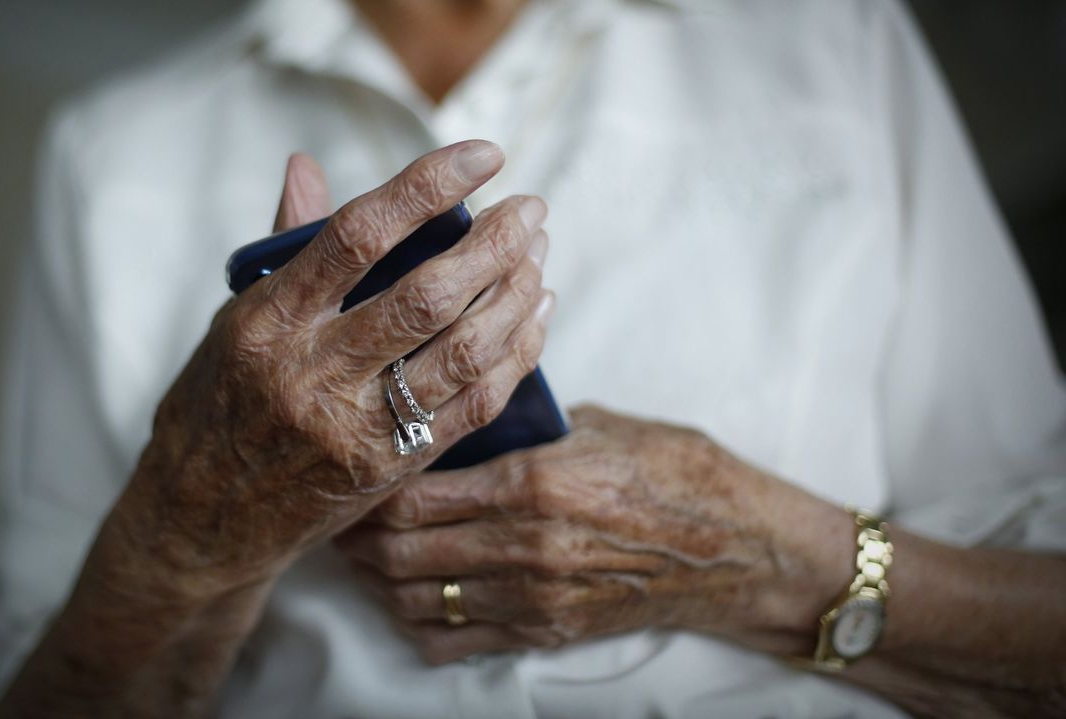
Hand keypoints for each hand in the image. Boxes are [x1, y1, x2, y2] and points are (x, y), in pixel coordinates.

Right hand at [114, 142, 555, 596]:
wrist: (203, 517)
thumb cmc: (219, 403)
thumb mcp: (235, 318)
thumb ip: (284, 245)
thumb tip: (306, 165)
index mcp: (269, 320)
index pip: (359, 234)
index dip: (428, 186)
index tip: (481, 155)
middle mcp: (312, 372)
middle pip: (428, 295)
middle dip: (495, 243)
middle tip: (531, 208)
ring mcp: (355, 427)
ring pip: (463, 350)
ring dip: (515, 293)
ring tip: (538, 252)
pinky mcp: (391, 468)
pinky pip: (474, 404)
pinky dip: (516, 353)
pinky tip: (535, 313)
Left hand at [334, 404, 850, 663]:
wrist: (739, 549)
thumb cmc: (677, 472)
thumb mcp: (598, 424)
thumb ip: (522, 423)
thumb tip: (461, 406)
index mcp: (535, 483)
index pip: (413, 490)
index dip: (366, 482)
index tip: (349, 465)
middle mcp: (526, 548)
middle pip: (399, 550)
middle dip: (357, 533)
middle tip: (340, 509)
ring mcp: (534, 598)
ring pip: (415, 597)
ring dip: (377, 577)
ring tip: (363, 550)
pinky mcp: (545, 630)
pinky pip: (453, 640)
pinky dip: (417, 620)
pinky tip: (409, 593)